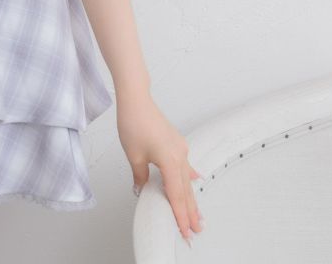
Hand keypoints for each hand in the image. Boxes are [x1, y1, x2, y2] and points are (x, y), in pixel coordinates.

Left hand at [116, 92, 204, 243]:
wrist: (136, 100)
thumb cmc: (134, 123)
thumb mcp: (134, 155)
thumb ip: (140, 177)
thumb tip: (141, 190)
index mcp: (170, 162)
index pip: (176, 195)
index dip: (180, 215)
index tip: (185, 231)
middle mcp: (179, 156)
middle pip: (185, 190)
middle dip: (190, 211)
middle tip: (196, 230)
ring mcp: (180, 148)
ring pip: (187, 179)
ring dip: (191, 197)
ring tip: (198, 215)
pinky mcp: (176, 143)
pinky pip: (185, 165)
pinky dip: (189, 176)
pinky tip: (195, 180)